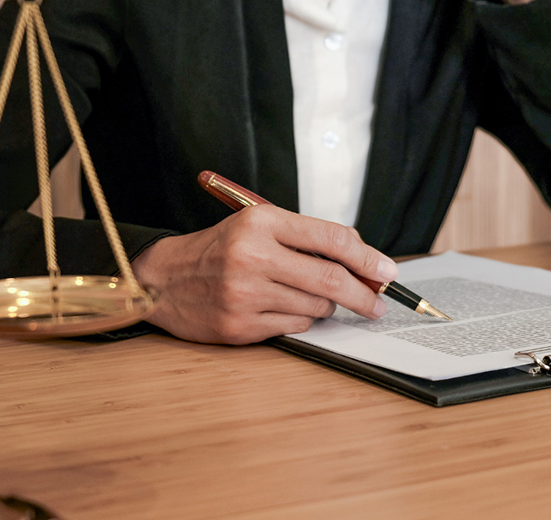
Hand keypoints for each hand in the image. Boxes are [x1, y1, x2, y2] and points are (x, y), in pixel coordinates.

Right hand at [130, 205, 398, 344]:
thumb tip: (364, 262)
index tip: (387, 272)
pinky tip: (280, 308)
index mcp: (261, 223)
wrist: (163, 279)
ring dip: (324, 306)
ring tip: (302, 295)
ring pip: (316, 307)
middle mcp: (253, 256)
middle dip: (363, 295)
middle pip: (331, 280)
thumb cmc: (219, 250)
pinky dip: (299, 320)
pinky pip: (295, 327)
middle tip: (377, 303)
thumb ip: (306, 239)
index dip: (368, 258)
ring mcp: (245, 294)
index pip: (331, 239)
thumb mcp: (257, 228)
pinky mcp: (240, 325)